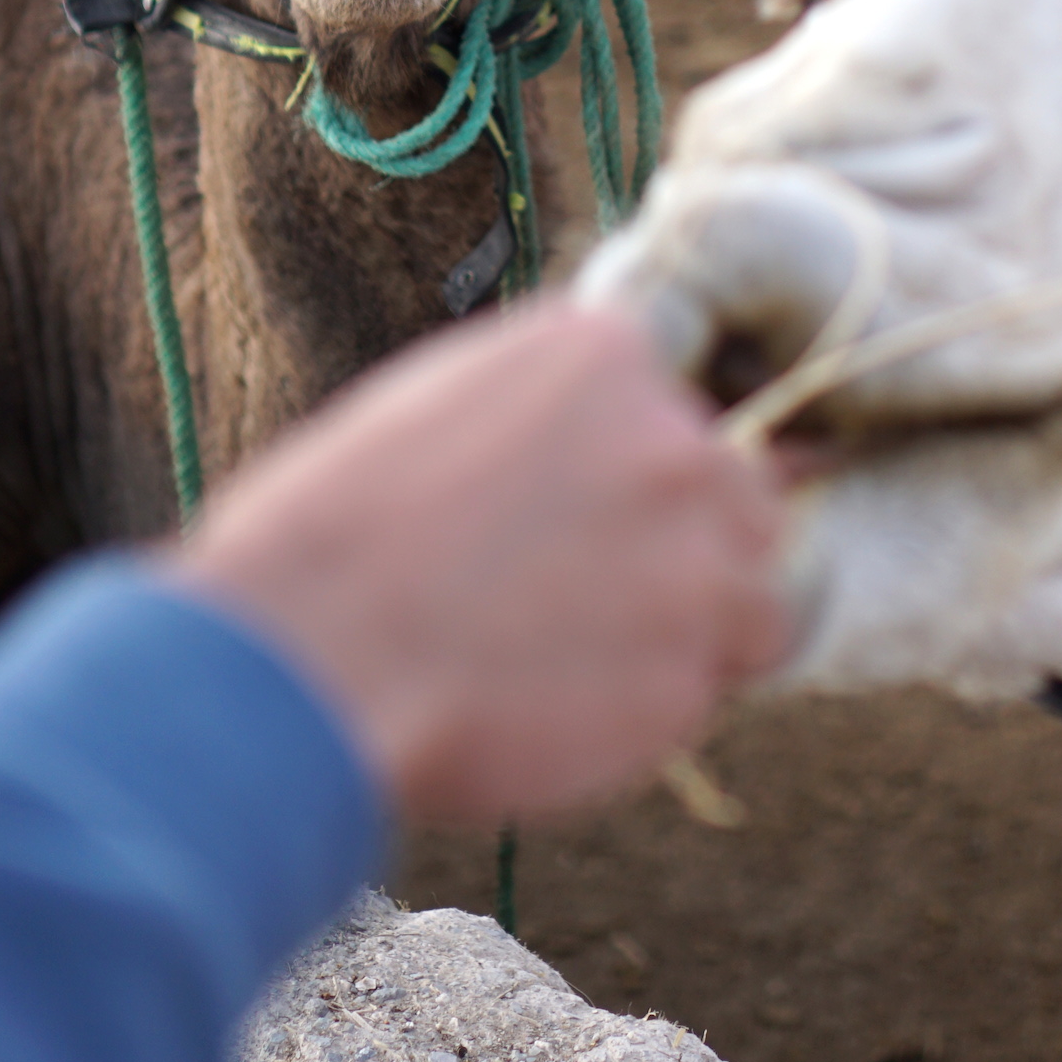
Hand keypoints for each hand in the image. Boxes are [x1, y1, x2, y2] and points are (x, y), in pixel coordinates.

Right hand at [174, 300, 786, 822]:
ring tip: (585, 661)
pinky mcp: (689, 676)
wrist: (308, 659)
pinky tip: (560, 710)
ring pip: (753, 599)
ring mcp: (697, 560)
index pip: (678, 399)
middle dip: (686, 546)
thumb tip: (585, 441)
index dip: (636, 467)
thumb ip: (549, 412)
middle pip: (737, 495)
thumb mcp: (444, 403)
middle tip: (588, 596)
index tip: (587, 511)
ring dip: (695, 632)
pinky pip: (704, 692)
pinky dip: (652, 708)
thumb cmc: (336, 531)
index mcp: (608, 351)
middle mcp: (678, 440)